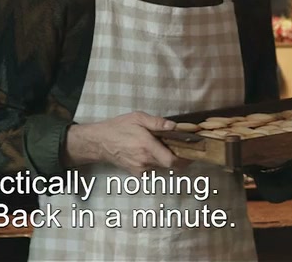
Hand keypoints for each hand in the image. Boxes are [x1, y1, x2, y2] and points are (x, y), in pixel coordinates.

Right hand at [65, 111, 188, 174]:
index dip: (185, 160)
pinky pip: (153, 171)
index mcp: (147, 146)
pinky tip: (153, 154)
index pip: (172, 161)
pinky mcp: (137, 174)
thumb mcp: (137, 118)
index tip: (192, 153)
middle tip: (184, 149)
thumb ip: (157, 123)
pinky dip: (157, 164)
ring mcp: (141, 169)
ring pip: (163, 168)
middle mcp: (145, 161)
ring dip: (168, 160)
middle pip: (171, 166)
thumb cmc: (118, 128)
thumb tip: (174, 126)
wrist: (99, 142)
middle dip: (179, 158)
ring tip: (166, 148)